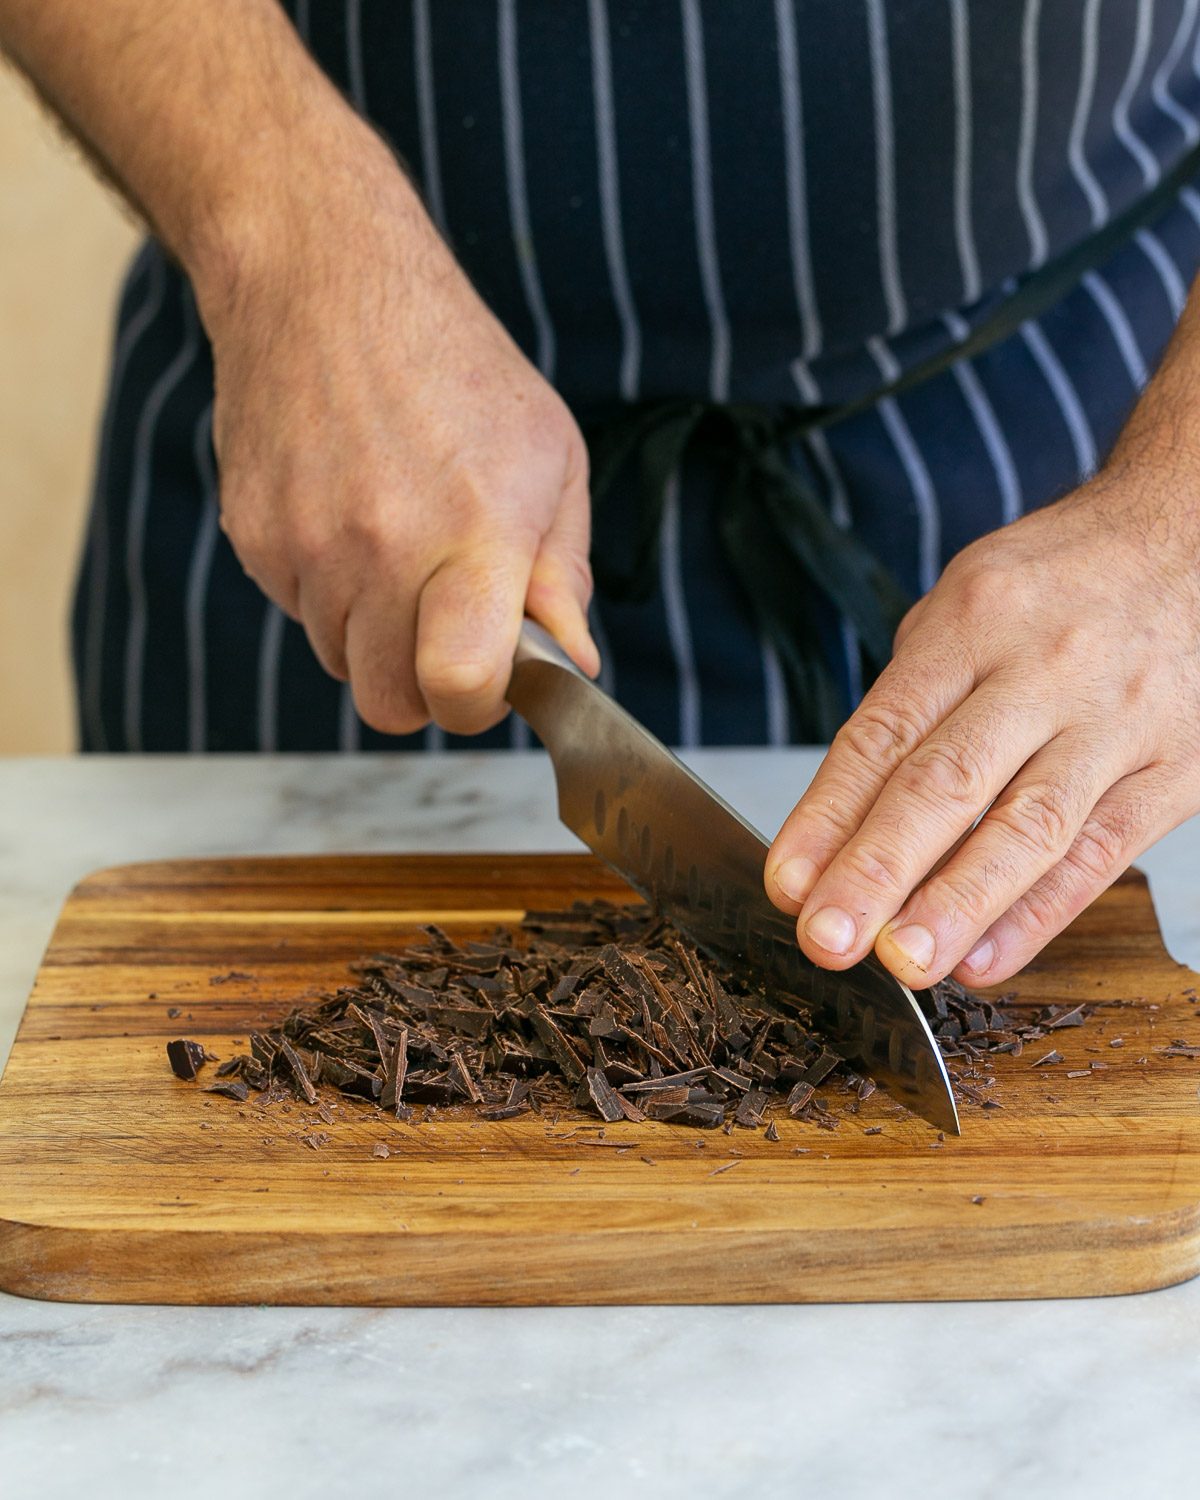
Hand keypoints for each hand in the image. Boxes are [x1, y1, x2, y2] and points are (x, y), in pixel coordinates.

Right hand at [197, 128, 596, 735]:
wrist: (325, 282)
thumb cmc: (458, 368)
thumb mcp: (550, 459)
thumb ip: (563, 573)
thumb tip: (574, 660)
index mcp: (475, 535)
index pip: (459, 688)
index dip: (477, 704)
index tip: (490, 679)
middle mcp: (382, 549)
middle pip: (390, 704)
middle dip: (424, 685)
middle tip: (447, 625)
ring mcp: (307, 546)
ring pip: (341, 661)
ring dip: (374, 633)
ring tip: (398, 546)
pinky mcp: (254, 537)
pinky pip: (298, 610)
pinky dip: (328, 590)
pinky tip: (349, 516)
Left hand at [764, 457, 1199, 989]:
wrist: (1194, 540)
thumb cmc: (1059, 584)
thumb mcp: (966, 606)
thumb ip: (912, 704)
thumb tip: (841, 826)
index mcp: (974, 622)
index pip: (886, 731)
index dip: (831, 814)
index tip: (789, 882)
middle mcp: (1043, 672)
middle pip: (948, 782)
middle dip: (879, 868)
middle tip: (828, 937)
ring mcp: (1115, 723)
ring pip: (1028, 827)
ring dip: (957, 904)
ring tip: (902, 963)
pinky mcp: (1176, 769)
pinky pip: (1101, 852)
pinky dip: (1039, 914)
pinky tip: (984, 957)